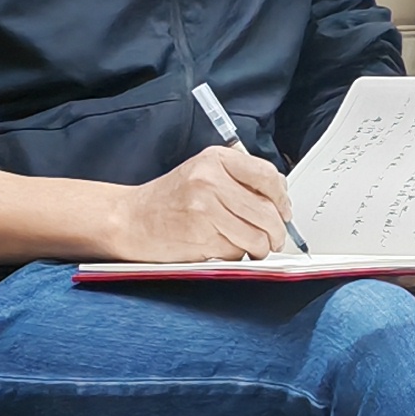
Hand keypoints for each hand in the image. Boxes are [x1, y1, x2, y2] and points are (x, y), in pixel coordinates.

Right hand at [99, 143, 294, 263]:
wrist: (129, 219)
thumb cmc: (169, 200)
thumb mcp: (203, 173)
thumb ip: (239, 180)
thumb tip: (280, 200)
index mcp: (216, 159)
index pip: (268, 176)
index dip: (282, 199)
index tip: (284, 212)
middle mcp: (210, 180)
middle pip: (267, 212)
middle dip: (277, 232)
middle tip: (275, 239)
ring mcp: (205, 209)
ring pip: (257, 236)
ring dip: (261, 248)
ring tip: (254, 247)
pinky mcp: (201, 237)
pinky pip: (237, 252)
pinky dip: (237, 255)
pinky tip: (224, 248)